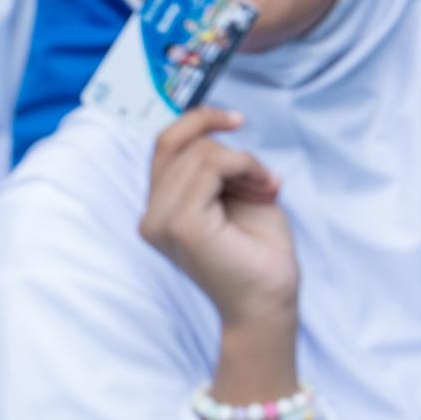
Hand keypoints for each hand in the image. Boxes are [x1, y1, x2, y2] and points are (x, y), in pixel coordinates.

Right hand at [140, 105, 299, 331]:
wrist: (269, 299)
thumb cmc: (256, 251)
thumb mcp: (234, 192)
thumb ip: (214, 164)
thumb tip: (215, 124)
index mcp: (159, 208)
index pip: (163, 144)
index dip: (198, 120)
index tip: (235, 120)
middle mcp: (151, 216)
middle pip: (182, 143)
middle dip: (233, 152)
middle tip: (265, 179)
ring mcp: (162, 221)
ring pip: (201, 153)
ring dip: (246, 162)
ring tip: (267, 189)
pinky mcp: (182, 225)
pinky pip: (212, 167)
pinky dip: (245, 168)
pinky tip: (264, 191)